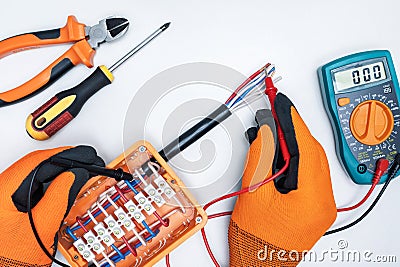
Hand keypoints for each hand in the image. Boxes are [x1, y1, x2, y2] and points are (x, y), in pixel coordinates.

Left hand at [0, 146, 104, 265]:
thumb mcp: (42, 226)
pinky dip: (53, 188)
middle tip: (87, 161)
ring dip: (60, 175)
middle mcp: (1, 192)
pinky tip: (66, 188)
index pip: (36, 161)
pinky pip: (35, 191)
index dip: (63, 155)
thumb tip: (73, 176)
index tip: (82, 154)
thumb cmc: (11, 260)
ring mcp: (6, 201)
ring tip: (81, 173)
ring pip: (37, 179)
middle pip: (37, 167)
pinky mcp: (11, 210)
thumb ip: (59, 197)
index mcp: (3, 191)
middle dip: (65, 164)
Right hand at [228, 93, 336, 265]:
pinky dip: (291, 159)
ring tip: (270, 130)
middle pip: (311, 152)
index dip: (293, 121)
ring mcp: (321, 203)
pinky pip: (306, 173)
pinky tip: (276, 151)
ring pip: (309, 161)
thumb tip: (265, 130)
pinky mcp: (313, 203)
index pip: (306, 147)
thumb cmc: (254, 240)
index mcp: (313, 198)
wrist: (257, 263)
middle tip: (273, 112)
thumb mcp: (254, 193)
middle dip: (290, 130)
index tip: (282, 103)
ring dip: (289, 144)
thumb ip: (260, 156)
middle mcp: (323, 201)